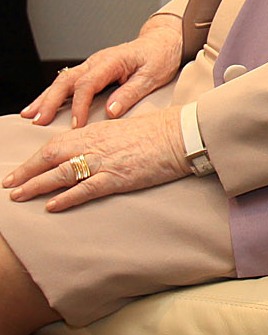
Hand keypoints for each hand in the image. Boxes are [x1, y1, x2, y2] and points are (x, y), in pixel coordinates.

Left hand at [3, 105, 188, 210]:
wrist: (184, 133)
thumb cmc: (162, 130)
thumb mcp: (128, 129)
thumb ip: (106, 139)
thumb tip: (93, 151)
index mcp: (98, 131)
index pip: (57, 143)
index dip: (36, 158)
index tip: (21, 169)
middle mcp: (96, 144)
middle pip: (51, 157)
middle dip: (26, 171)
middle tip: (8, 185)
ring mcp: (106, 161)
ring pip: (62, 173)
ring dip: (37, 185)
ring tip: (19, 196)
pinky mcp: (119, 176)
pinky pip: (86, 188)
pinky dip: (67, 197)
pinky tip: (52, 205)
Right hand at [21, 15, 182, 126]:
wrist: (163, 41)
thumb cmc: (160, 56)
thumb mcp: (152, 75)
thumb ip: (131, 92)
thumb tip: (111, 111)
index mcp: (112, 61)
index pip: (88, 84)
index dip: (79, 105)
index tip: (76, 125)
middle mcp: (97, 61)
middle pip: (66, 80)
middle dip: (50, 101)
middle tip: (39, 120)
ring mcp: (92, 65)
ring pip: (62, 80)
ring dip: (45, 97)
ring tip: (30, 115)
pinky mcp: (92, 70)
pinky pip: (68, 82)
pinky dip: (53, 94)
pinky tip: (42, 106)